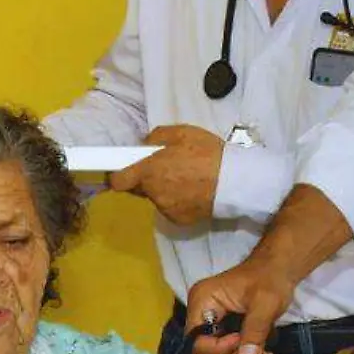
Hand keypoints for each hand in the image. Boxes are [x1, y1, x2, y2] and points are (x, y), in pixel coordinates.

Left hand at [106, 125, 223, 225]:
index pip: (118, 181)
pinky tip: (194, 192)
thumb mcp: (181, 132)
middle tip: (166, 168)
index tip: (125, 170)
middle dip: (146, 179)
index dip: (119, 175)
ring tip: (187, 179)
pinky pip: (171, 208)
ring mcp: (165, 209)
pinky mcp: (179, 220)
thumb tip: (144, 146)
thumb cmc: (207, 153)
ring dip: (165, 190)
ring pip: (157, 198)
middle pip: (139, 189)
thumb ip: (155, 138)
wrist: (234, 181)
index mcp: (148, 170)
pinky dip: (178, 201)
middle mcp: (153, 193)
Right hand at [182, 259, 293, 353]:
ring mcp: (209, 327)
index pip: (196, 342)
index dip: (220, 350)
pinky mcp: (221, 335)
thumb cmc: (270, 279)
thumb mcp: (266, 303)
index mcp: (202, 302)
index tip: (244, 341)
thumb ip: (255, 330)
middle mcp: (199, 316)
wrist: (277, 270)